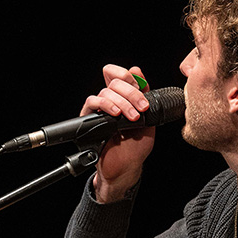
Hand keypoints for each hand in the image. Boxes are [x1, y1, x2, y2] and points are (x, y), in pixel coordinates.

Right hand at [81, 64, 156, 203]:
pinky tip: (115, 115)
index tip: (140, 85)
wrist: (125, 167)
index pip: (120, 75)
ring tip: (132, 117)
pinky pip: (92, 102)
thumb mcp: (148, 118)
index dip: (128, 75)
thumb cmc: (136, 147)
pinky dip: (105, 104)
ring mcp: (100, 109)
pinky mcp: (89, 118)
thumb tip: (136, 70)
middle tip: (141, 108)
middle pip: (115, 81)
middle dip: (131, 93)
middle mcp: (111, 101)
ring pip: (106, 91)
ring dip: (123, 102)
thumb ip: (144, 95)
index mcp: (124, 98)